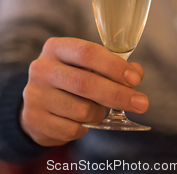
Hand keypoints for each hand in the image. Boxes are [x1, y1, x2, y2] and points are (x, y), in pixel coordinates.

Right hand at [21, 37, 148, 146]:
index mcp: (56, 48)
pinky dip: (84, 128)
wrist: (36, 104)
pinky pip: (72, 129)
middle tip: (142, 103)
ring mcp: (35, 94)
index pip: (87, 53)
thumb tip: (136, 73)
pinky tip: (79, 120)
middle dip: (118, 94)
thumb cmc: (69, 80)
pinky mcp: (34, 119)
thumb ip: (112, 67)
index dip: (113, 66)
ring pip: (81, 109)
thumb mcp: (86, 67)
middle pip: (85, 82)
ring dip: (99, 113)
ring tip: (97, 110)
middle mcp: (42, 68)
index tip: (135, 79)